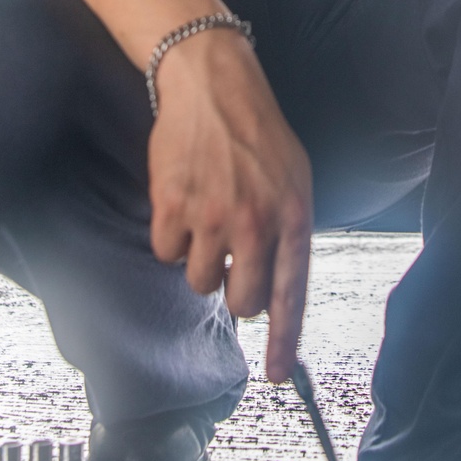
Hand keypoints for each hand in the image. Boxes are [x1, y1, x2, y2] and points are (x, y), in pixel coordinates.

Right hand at [147, 28, 312, 381]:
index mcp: (293, 215)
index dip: (283, 340)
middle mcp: (256, 222)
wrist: (210, 84)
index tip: (275, 375)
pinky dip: (170, 236)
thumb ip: (289, 229)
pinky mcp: (171, 207)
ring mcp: (211, 216)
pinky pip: (165, 253)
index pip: (292, 293)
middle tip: (229, 258)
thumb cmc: (255, 132)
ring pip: (199, 281)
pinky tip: (181, 202)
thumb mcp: (294, 177)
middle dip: (233, 289)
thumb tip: (276, 283)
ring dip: (199, 259)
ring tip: (205, 215)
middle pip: (241, 301)